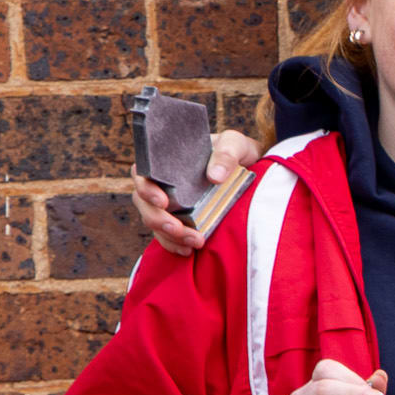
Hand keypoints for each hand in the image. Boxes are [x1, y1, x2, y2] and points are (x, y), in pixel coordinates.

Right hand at [136, 128, 254, 256]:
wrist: (252, 168)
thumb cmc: (236, 151)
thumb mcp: (235, 144)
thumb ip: (226, 154)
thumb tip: (214, 177)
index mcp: (166, 161)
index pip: (142, 173)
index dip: (146, 188)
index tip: (163, 202)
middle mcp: (163, 183)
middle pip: (144, 202)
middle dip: (158, 219)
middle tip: (178, 229)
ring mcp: (171, 202)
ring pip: (154, 221)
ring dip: (169, 235)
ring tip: (193, 243)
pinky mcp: (182, 219)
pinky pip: (167, 236)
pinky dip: (174, 245)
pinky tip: (187, 251)